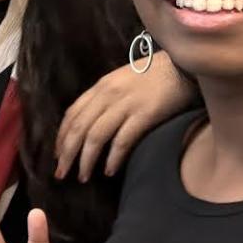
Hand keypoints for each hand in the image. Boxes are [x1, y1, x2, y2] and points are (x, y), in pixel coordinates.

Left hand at [55, 51, 193, 180]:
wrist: (184, 64)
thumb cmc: (155, 75)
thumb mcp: (122, 80)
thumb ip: (106, 98)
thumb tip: (90, 122)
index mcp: (101, 86)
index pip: (72, 113)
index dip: (62, 136)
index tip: (58, 155)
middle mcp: (108, 94)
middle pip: (79, 127)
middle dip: (67, 153)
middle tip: (61, 174)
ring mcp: (126, 104)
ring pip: (95, 136)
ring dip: (85, 160)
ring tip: (83, 177)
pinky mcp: (145, 114)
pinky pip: (122, 140)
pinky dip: (113, 158)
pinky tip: (109, 171)